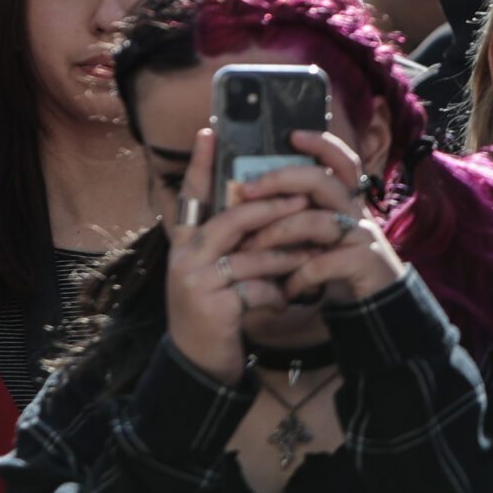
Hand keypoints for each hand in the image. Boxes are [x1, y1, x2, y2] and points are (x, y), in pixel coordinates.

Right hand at [163, 128, 314, 381]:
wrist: (200, 362)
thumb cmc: (215, 308)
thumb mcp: (214, 270)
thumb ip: (228, 240)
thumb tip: (262, 202)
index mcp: (184, 242)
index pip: (191, 195)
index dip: (199, 163)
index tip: (210, 130)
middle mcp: (184, 257)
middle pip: (234, 218)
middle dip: (274, 209)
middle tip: (305, 199)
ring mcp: (195, 282)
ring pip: (254, 256)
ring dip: (287, 258)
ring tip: (308, 259)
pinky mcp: (213, 307)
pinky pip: (258, 289)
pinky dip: (278, 295)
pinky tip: (285, 303)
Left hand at [237, 131, 404, 306]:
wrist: (375, 308)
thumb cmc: (336, 268)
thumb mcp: (318, 238)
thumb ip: (297, 216)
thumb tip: (247, 196)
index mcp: (345, 201)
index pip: (342, 161)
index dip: (322, 144)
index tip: (292, 135)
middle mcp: (356, 212)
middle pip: (323, 181)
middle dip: (282, 180)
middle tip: (247, 189)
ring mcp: (363, 236)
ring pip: (317, 221)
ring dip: (277, 234)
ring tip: (250, 250)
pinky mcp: (364, 263)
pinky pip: (323, 262)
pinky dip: (298, 276)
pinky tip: (285, 290)